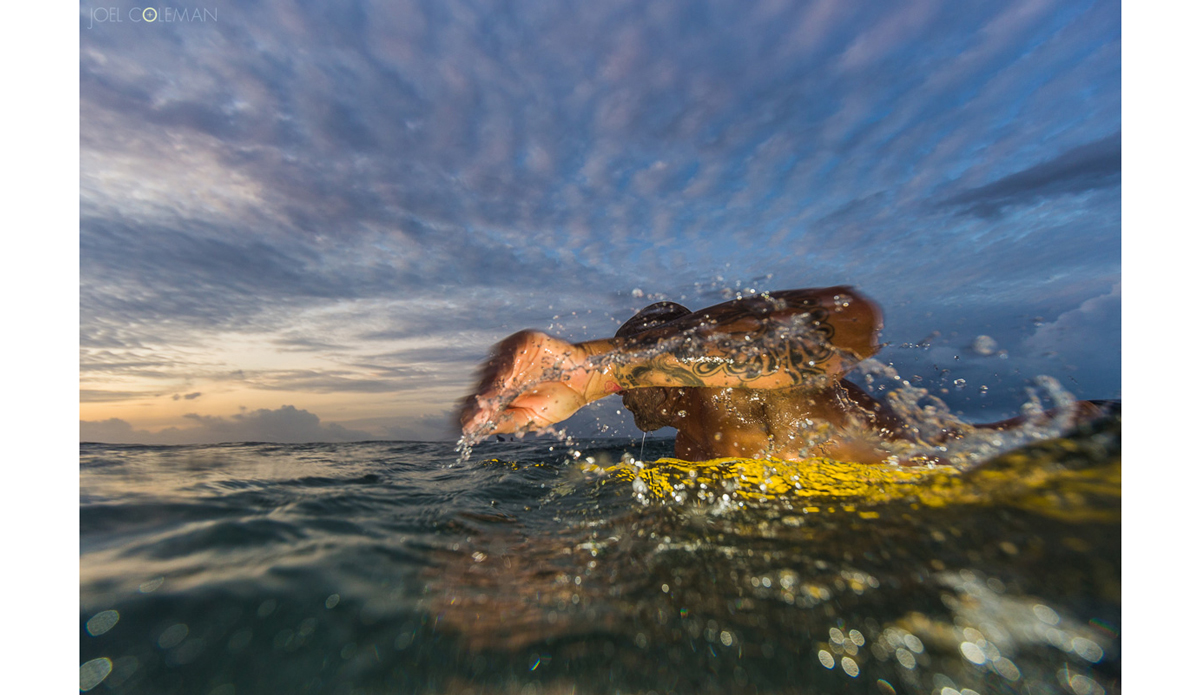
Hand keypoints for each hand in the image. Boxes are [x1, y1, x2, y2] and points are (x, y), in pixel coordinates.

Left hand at [458, 330, 596, 443]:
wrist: (585, 382)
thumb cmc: (558, 401)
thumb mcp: (530, 418)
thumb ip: (504, 422)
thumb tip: (473, 430)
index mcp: (499, 393)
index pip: (479, 402)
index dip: (474, 414)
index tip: (469, 427)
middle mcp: (500, 374)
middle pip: (482, 386)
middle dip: (480, 402)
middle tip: (477, 415)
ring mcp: (509, 357)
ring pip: (492, 369)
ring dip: (489, 384)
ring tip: (486, 400)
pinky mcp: (521, 342)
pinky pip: (509, 351)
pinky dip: (506, 365)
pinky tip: (504, 379)